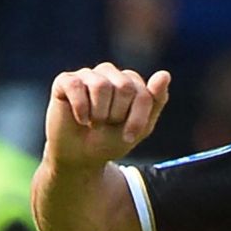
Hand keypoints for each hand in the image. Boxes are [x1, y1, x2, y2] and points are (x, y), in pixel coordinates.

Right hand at [45, 64, 169, 169]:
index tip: (129, 137)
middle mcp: (109, 73)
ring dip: (99, 114)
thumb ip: (155, 101)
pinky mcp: (65, 81)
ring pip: (100, 86)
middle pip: (124, 87)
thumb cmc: (110, 140)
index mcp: (130, 82)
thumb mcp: (139, 127)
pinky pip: (76, 87)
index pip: (143, 94)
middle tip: (106, 124)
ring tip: (94, 122)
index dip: (137, 119)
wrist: (80, 157)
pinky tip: (80, 119)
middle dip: (117, 115)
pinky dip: (81, 110)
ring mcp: (86, 75)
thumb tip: (165, 74)